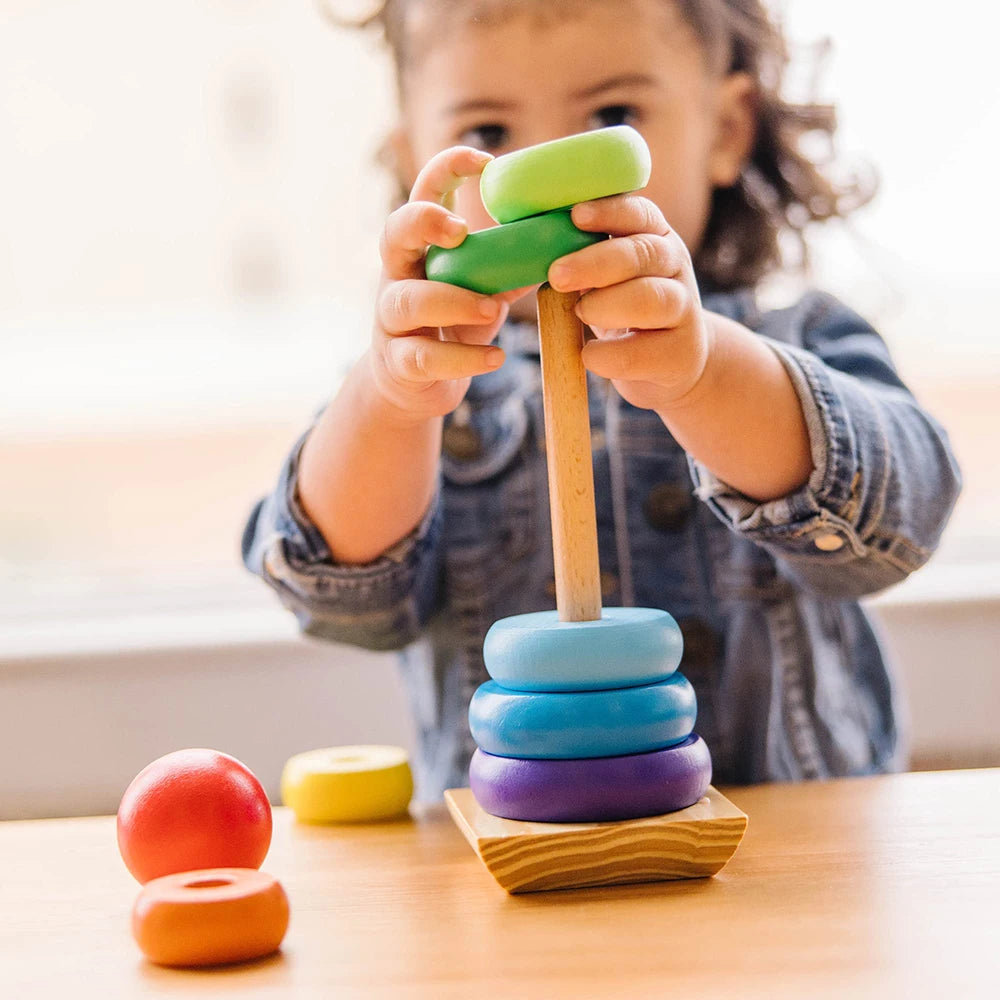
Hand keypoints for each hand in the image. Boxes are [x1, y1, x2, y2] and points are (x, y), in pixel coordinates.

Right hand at [370, 146, 525, 421]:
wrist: (412, 385)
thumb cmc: (452, 325)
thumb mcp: (482, 290)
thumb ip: (510, 267)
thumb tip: (567, 242)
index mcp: (422, 247)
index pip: (423, 193)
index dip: (446, 168)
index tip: (485, 160)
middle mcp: (398, 275)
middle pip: (394, 233)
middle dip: (423, 222)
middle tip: (461, 229)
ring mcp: (391, 319)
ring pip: (408, 301)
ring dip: (453, 302)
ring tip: (493, 311)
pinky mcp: (398, 361)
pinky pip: (424, 356)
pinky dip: (461, 358)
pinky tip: (494, 358)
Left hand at [547, 195, 711, 413]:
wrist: (672, 361)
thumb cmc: (624, 309)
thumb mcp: (608, 276)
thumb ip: (580, 256)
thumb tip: (524, 245)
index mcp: (653, 237)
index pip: (638, 213)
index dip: (608, 212)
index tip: (575, 215)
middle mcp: (674, 266)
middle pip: (642, 254)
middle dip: (595, 262)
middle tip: (557, 275)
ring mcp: (683, 309)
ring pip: (652, 298)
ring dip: (608, 305)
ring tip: (580, 313)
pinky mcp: (680, 352)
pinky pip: (644, 351)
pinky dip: (611, 354)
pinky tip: (588, 354)